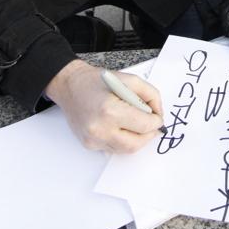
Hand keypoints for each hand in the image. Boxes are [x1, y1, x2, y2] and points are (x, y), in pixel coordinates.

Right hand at [44, 60, 163, 152]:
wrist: (70, 86)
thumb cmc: (97, 81)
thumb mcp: (130, 79)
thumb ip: (150, 95)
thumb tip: (158, 113)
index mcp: (110, 110)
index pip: (144, 125)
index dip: (156, 121)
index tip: (157, 117)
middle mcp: (100, 128)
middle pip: (136, 143)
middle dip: (149, 134)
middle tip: (152, 124)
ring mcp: (93, 139)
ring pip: (126, 149)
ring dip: (137, 139)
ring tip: (138, 125)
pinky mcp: (89, 144)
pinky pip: (114, 149)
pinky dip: (123, 140)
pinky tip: (122, 127)